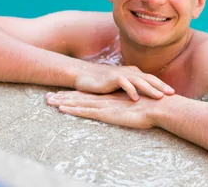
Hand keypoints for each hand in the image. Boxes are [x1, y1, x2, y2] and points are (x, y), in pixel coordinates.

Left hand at [46, 90, 162, 128]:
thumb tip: (132, 109)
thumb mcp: (138, 106)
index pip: (90, 96)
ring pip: (79, 103)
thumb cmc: (152, 108)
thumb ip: (131, 106)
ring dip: (63, 102)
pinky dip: (72, 110)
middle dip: (63, 97)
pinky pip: (85, 111)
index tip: (63, 95)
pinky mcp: (106, 112)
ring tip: (48, 101)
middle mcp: (106, 100)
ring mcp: (105, 105)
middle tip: (48, 96)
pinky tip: (61, 109)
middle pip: (80, 97)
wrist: (158, 107)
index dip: (76, 96)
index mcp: (112, 99)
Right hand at [74, 64, 173, 100]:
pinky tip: (137, 99)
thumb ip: (133, 89)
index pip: (152, 79)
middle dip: (162, 86)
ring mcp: (122, 74)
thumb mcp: (122, 85)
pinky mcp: (113, 78)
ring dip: (150, 89)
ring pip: (139, 81)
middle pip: (149, 79)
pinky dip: (131, 91)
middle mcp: (130, 72)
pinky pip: (124, 84)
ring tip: (159, 97)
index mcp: (134, 74)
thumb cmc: (104, 82)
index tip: (174, 93)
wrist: (85, 75)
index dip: (163, 85)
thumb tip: (146, 99)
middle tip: (173, 93)